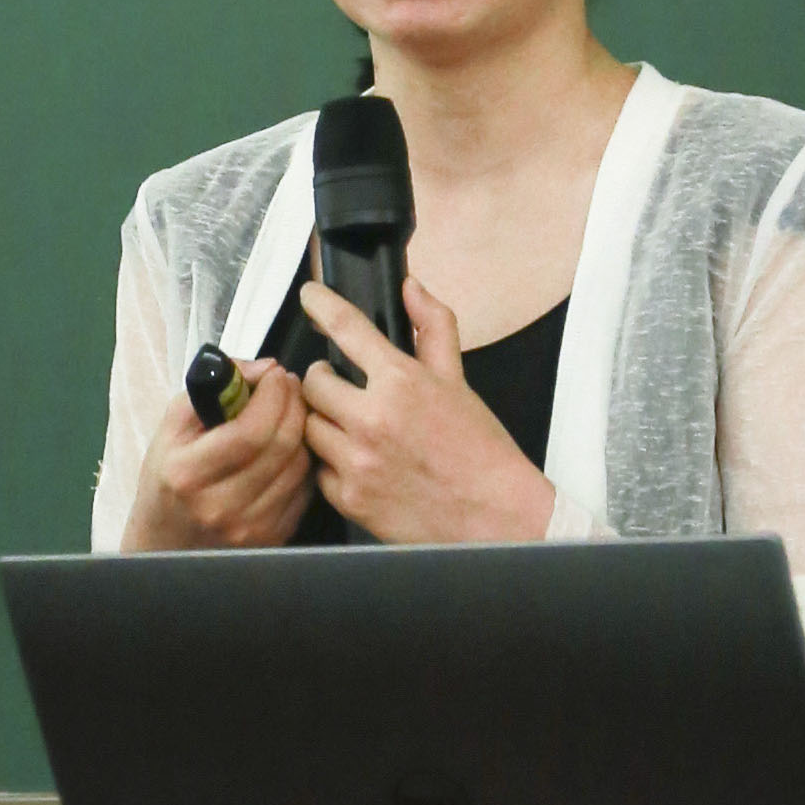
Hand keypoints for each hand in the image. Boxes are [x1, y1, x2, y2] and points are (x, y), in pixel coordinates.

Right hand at [120, 358, 315, 549]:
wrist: (165, 543)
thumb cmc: (167, 479)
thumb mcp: (171, 429)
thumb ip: (213, 390)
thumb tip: (263, 368)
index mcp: (188, 475)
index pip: (249, 431)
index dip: (272, 396)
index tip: (276, 374)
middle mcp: (220, 507)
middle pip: (281, 446)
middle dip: (293, 404)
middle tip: (289, 385)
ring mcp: (248, 528)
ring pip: (298, 466)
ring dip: (302, 430)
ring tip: (290, 411)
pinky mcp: (270, 539)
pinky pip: (303, 490)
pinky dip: (302, 461)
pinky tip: (288, 447)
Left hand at [294, 278, 557, 544]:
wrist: (495, 515)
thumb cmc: (480, 450)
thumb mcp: (458, 380)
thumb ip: (434, 327)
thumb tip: (412, 289)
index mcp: (401, 381)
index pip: (346, 328)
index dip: (321, 304)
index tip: (310, 296)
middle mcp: (372, 418)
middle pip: (313, 382)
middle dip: (323, 378)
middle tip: (338, 385)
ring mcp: (357, 461)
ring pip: (309, 426)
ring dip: (323, 421)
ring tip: (350, 426)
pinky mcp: (349, 498)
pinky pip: (318, 470)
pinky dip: (332, 464)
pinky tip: (358, 462)